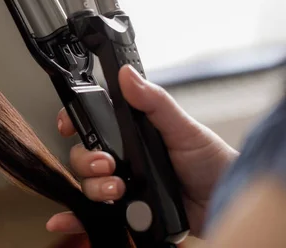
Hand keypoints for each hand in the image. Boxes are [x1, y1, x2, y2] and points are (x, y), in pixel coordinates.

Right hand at [47, 65, 238, 236]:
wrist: (225, 200)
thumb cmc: (210, 161)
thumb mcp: (182, 127)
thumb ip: (154, 102)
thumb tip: (128, 75)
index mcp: (129, 132)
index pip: (90, 122)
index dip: (72, 123)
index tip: (68, 126)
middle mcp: (122, 158)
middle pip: (82, 155)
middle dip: (86, 160)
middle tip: (105, 164)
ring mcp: (122, 185)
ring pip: (86, 185)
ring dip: (93, 188)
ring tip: (117, 189)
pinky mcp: (126, 211)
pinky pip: (95, 214)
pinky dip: (78, 217)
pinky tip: (69, 218)